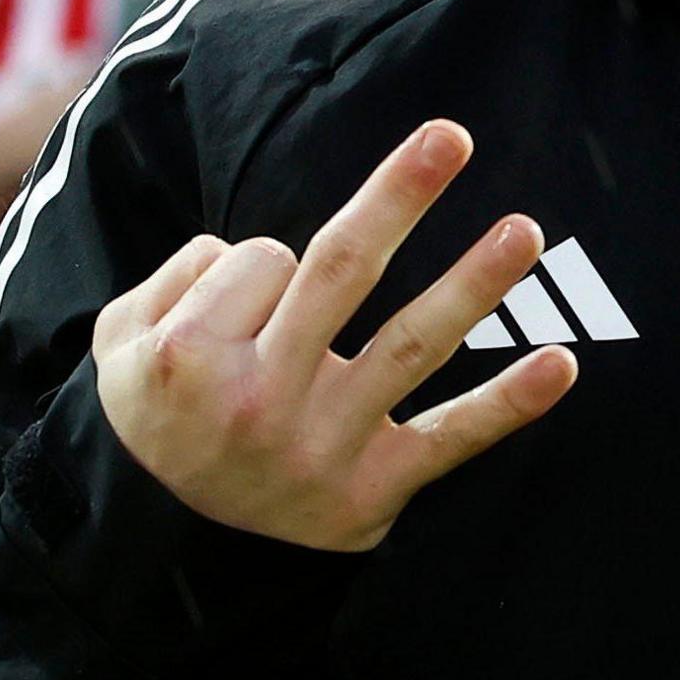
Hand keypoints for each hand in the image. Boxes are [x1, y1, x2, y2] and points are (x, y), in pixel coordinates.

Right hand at [94, 118, 575, 552]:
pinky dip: (507, 405)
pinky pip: (448, 440)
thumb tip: (257, 250)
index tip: (253, 300)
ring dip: (473, 283)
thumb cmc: (156, 412)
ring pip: (408, 345)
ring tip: (524, 230)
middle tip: (453, 136)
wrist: (155, 542)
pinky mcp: (371, 492)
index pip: (265, 258)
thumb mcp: (120, 340)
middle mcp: (257, 401)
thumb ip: (176, 275)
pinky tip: (559, 364)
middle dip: (398, 197)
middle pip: (342, 274)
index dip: (263, 263)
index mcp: (190, 357)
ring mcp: (320, 449)